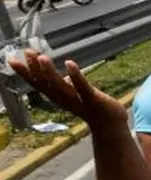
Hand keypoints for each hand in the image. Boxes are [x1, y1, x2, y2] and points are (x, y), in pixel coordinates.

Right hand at [8, 49, 127, 129]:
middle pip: (46, 84)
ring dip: (50, 72)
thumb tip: (63, 75)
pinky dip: (75, 76)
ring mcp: (78, 100)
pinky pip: (82, 87)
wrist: (110, 126)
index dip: (25, 73)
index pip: (38, 83)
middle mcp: (64, 99)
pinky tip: (69, 63)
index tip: (11, 60)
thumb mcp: (75, 95)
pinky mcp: (93, 99)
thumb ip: (67, 86)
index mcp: (58, 96)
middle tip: (27, 52)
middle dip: (35, 69)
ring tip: (42, 57)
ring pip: (60, 86)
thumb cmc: (92, 108)